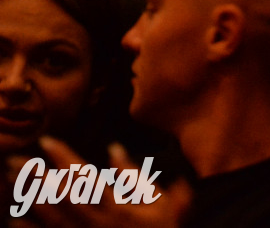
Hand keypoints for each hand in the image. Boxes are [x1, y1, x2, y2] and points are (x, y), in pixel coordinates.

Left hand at [8, 136, 190, 227]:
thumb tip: (115, 149)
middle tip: (15, 160)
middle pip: (60, 197)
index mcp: (118, 207)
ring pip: (50, 217)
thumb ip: (137, 176)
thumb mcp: (164, 202)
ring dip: (29, 198)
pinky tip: (14, 219)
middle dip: (37, 177)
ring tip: (12, 180)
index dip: (65, 158)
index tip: (47, 141)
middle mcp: (96, 222)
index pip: (85, 177)